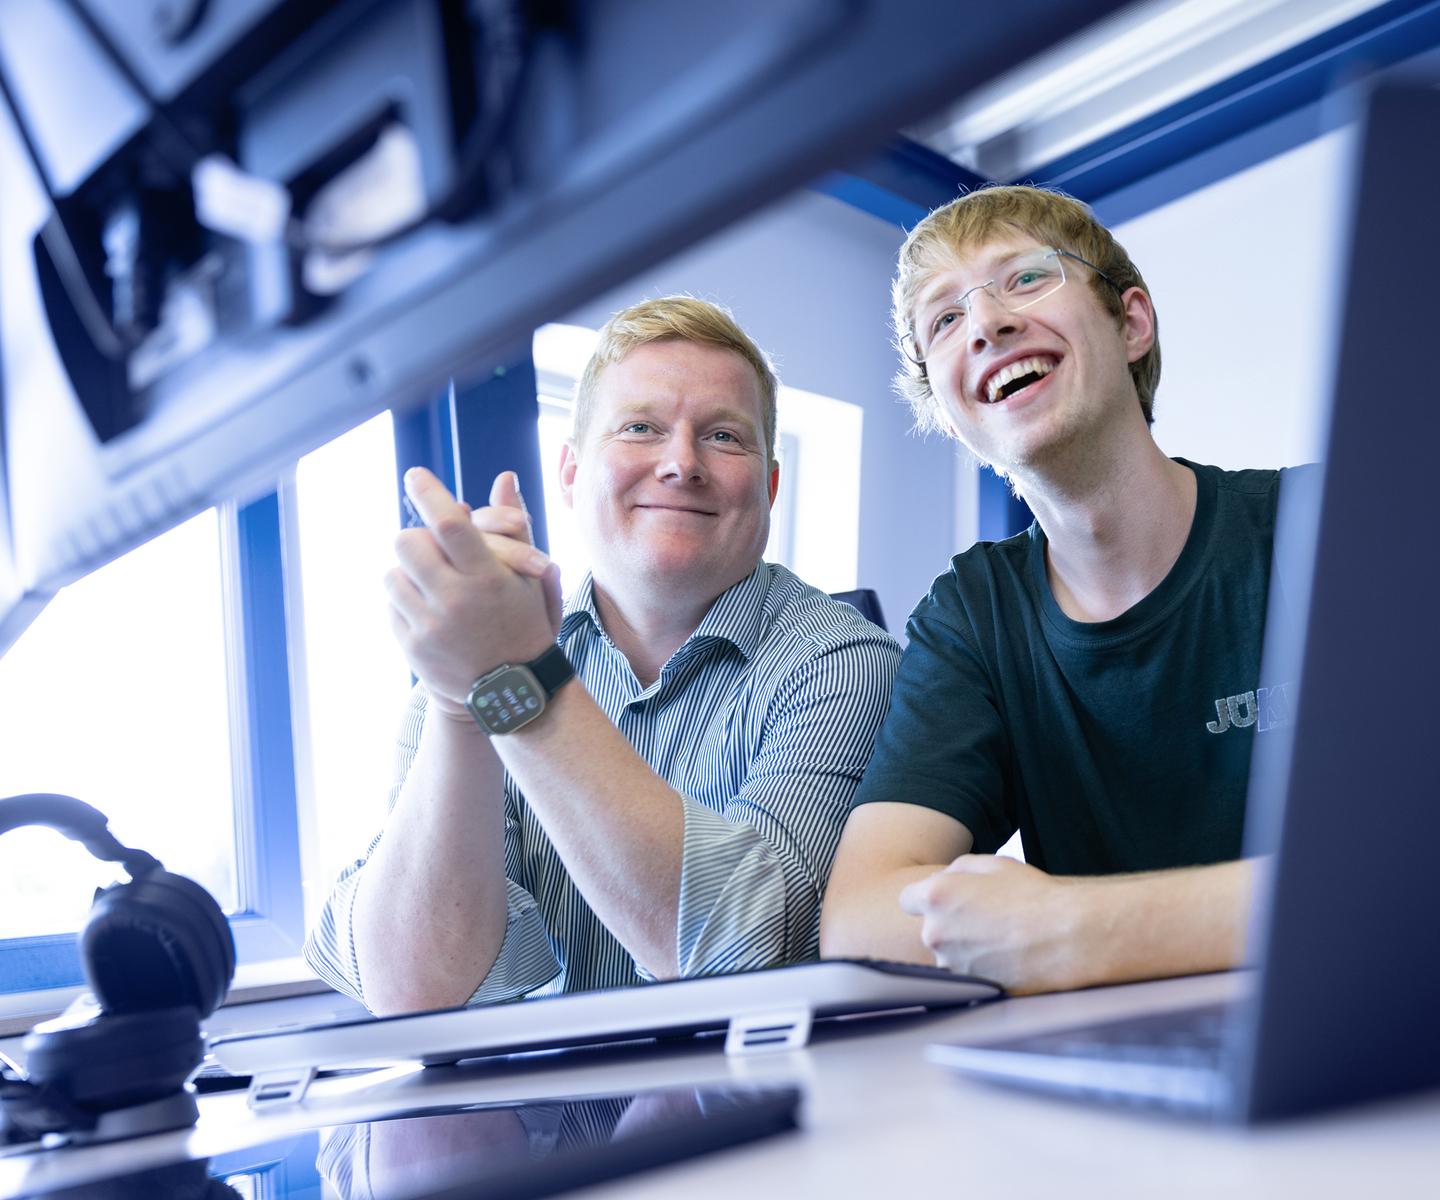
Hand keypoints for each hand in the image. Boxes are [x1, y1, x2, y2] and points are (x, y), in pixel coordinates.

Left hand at [385, 467, 554, 717]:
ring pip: (393, 573)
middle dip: (416, 537)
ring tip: (432, 583)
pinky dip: (406, 600)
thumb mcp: (531, 576)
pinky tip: (430, 610)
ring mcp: (431, 627)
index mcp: (489, 579)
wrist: (513, 690)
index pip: (449, 525)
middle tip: (430, 545)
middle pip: (408, 543)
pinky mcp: (412, 647)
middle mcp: (457, 602)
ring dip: (409, 571)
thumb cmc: (524, 621)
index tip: (416, 475)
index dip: (430, 494)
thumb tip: (505, 476)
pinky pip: (391, 605)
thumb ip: (514, 525)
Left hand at [898, 855, 1085, 993]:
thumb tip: (944, 879)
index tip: (944, 902)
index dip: (926, 899)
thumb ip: (957, 869)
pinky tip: (1004, 957)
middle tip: (985, 919)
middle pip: (929, 928)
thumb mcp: (993, 864)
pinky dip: (979, 968)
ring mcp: (951, 964)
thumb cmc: (1034, 896)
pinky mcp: (970, 987)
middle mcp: (935, 932)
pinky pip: (965, 975)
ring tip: (1001, 939)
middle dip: (948, 924)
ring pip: (947, 954)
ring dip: (964, 948)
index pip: (907, 899)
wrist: (1068, 936)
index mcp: (936, 897)